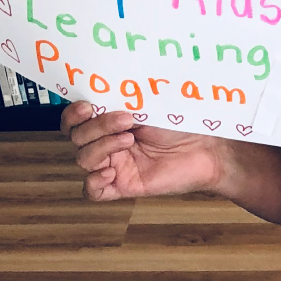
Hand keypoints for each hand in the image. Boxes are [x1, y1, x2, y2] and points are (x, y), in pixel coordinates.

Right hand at [60, 101, 224, 201]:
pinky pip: (93, 191)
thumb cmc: (184, 123)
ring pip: (83, 160)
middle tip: (128, 119)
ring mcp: (116, 165)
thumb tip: (100, 88)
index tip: (88, 106)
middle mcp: (109, 143)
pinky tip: (113, 171)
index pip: (75, 120)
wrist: (208, 148)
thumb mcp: (150, 104)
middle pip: (77, 138)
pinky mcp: (124, 186)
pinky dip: (94, 181)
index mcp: (111, 121)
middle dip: (97, 127)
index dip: (73, 114)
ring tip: (130, 140)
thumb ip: (122, 99)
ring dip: (101, 147)